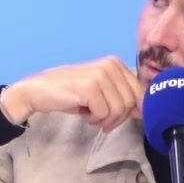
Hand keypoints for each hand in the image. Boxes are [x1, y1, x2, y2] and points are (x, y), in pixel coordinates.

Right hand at [0, 56, 142, 131]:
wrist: (37, 91)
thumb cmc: (68, 93)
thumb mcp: (100, 91)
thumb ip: (121, 95)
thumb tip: (145, 110)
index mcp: (115, 63)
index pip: (140, 91)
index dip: (133, 110)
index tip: (116, 117)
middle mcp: (111, 65)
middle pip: (132, 102)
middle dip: (118, 117)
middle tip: (100, 119)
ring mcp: (101, 74)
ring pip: (120, 109)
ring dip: (105, 119)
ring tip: (90, 115)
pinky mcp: (90, 87)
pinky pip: (104, 113)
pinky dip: (94, 119)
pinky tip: (83, 113)